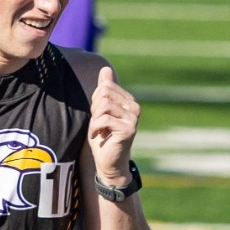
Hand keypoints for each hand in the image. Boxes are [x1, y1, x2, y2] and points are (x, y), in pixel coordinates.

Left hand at [88, 65, 139, 182]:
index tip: (99, 116)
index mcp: (128, 100)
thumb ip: (104, 90)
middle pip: (104, 93)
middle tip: (98, 124)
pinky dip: (94, 128)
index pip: (105, 87)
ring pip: (104, 105)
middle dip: (94, 109)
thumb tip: (106, 68)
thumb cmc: (103, 136)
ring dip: (94, 119)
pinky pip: (104, 119)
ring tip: (99, 130)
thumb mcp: (100, 110)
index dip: (95, 101)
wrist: (108, 161)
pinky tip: (98, 136)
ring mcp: (134, 117)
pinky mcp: (129, 128)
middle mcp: (135, 107)